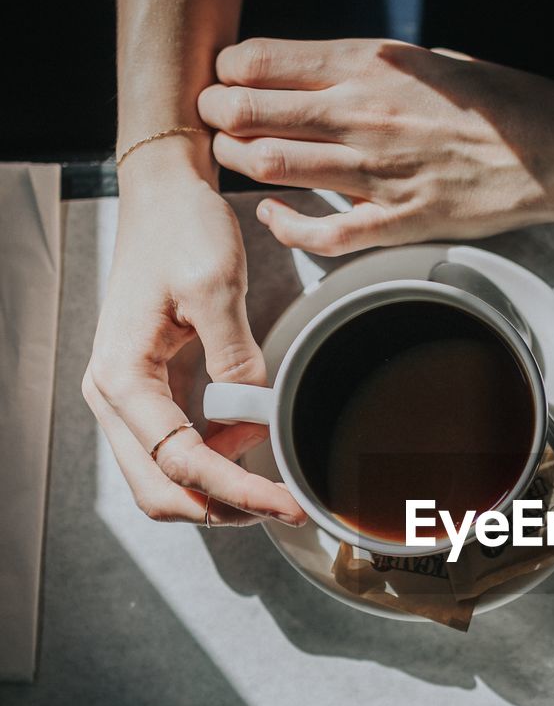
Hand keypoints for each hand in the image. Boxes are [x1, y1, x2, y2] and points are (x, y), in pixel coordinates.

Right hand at [83, 141, 306, 525]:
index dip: (237, 490)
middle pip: (161, 491)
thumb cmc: (181, 229)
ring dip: (219, 490)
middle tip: (285, 507)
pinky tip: (253, 440)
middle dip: (223, 509)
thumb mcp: (216, 286)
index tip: (287, 503)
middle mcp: (114, 396)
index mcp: (122, 376)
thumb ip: (235, 358)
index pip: (181, 461)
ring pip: (166, 479)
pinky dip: (217, 459)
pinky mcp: (150, 394)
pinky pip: (179, 448)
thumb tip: (255, 415)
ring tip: (275, 474)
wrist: (164, 196)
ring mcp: (129, 399)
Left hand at [198, 38, 553, 255]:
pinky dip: (286, 224)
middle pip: (251, 112)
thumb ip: (367, 67)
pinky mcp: (399, 221)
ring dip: (239, 161)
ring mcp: (377, 170)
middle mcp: (362, 113)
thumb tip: (318, 76)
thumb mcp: (425, 58)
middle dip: (216, 115)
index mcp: (369, 63)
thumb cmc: (496, 100)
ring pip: (273, 165)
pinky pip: (323, 231)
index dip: (226, 71)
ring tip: (234, 158)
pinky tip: (273, 214)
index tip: (225, 79)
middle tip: (213, 120)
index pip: (260, 60)